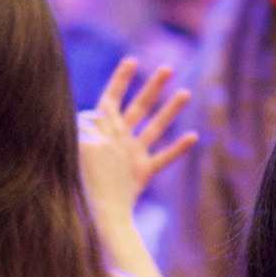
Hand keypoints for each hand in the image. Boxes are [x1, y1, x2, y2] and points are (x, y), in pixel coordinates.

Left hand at [78, 58, 197, 220]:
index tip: (131, 60)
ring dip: (171, 111)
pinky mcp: (142, 173)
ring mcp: (133, 156)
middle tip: (167, 68)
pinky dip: (178, 149)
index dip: (120, 80)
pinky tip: (193, 137)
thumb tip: (92, 114)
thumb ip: (87, 130)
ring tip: (186, 93)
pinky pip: (163, 158)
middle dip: (152, 87)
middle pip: (138, 107)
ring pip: (155, 128)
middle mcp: (119, 139)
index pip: (111, 99)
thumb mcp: (82, 150)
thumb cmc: (86, 184)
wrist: (100, 216)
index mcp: (103, 132)